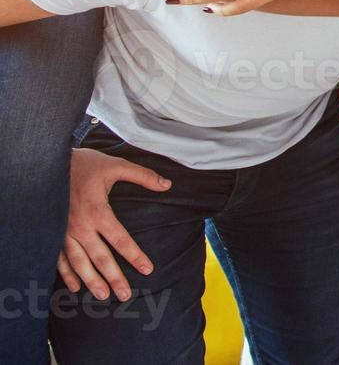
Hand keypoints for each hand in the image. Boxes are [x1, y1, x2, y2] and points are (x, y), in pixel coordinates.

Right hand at [57, 148, 169, 301]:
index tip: (148, 269)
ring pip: (79, 262)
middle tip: (125, 295)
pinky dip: (66, 273)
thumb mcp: (116, 165)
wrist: (50, 164)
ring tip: (103, 296)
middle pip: (99, 257)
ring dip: (91, 280)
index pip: (120, 239)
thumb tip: (167, 185)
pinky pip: (59, 257)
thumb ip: (143, 176)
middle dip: (113, 277)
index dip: (135, 256)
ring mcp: (63, 231)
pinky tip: (74, 286)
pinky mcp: (53, 232)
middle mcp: (79, 226)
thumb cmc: (86, 164)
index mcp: (97, 211)